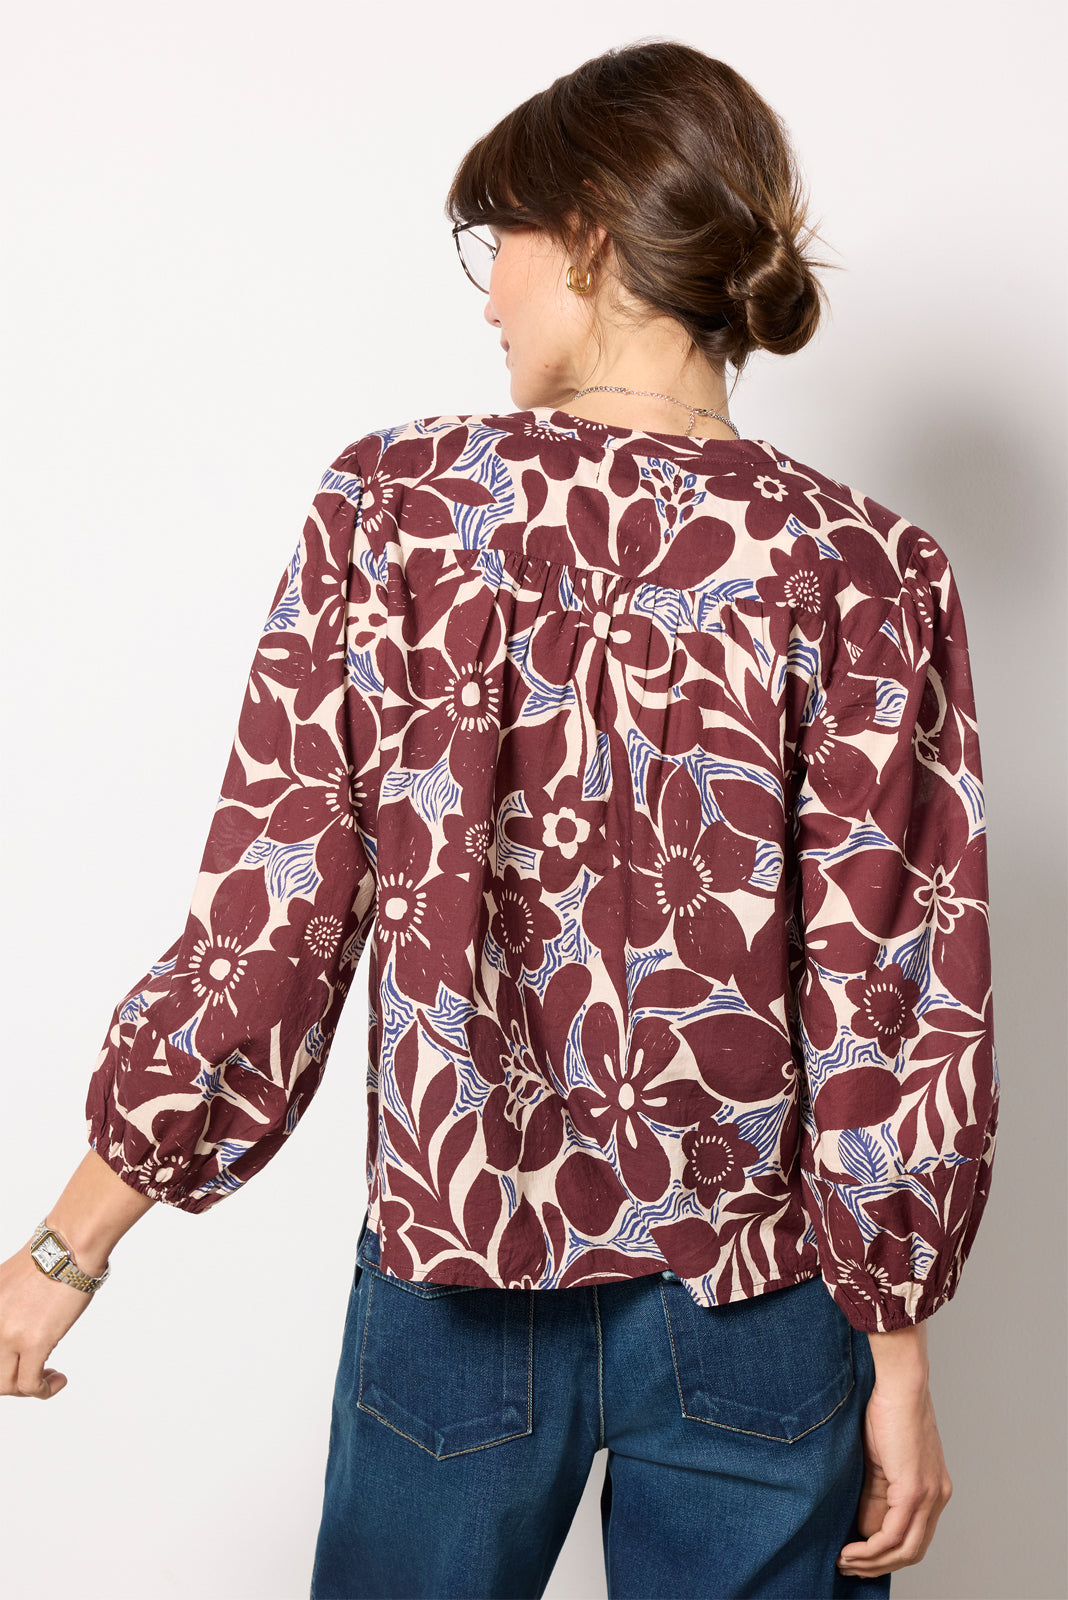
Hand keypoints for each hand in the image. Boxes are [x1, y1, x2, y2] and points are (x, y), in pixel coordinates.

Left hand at [0, 1240, 100, 1398]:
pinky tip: (57, 1380)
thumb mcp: (6, 1286)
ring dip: (27, 1388)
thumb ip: (2, 1310)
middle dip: (11, 1380)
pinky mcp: (34, 1341)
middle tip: (32, 1372)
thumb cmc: (49, 1259)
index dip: (2, 1362)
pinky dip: (44, 1390)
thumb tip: (11, 1329)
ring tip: (48, 1378)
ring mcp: (7, 1334)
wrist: (68, 1247)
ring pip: (6, 1385)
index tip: (18, 1362)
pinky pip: (30, 1384)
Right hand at [837, 1376, 952, 1579]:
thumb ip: (878, 1493)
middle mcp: (938, 1497)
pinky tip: (851, 1551)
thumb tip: (864, 1526)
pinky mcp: (914, 1489)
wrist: (898, 1383)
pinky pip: (893, 1534)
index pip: (915, 1537)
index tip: (861, 1560)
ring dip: (872, 1562)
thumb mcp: (882, 1461)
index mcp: (934, 1489)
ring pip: (905, 1549)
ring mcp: (929, 1495)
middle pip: (913, 1551)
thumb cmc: (886, 1410)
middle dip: (879, 1566)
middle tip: (849, 1567)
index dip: (888, 1556)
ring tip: (844, 1562)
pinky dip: (871, 1549)